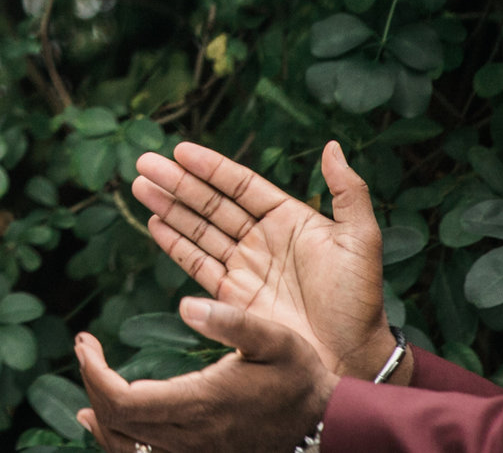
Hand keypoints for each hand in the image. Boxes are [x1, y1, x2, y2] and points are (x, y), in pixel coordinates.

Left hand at [75, 299, 335, 452]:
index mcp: (200, 404)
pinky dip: (117, 442)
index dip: (92, 373)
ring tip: (89, 382)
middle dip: (91, 382)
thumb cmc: (299, 377)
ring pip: (125, 448)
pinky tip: (105, 424)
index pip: (120, 401)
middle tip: (86, 349)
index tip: (85, 342)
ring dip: (100, 418)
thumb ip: (229, 319)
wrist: (326, 426)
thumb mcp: (274, 338)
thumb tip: (184, 303)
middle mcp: (191, 438)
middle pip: (116, 423)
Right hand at [132, 140, 397, 381]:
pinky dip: (174, 244)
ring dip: (169, 207)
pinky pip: (197, 264)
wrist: (349, 358)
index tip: (180, 151)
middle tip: (144, 162)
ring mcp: (244, 268)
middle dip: (177, 182)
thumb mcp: (361, 240)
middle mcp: (261, 239)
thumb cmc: (359, 299)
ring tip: (140, 186)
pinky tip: (154, 223)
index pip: (240, 185)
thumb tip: (332, 145)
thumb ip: (349, 191)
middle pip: (211, 203)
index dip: (210, 167)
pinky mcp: (232, 298)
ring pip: (198, 229)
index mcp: (289, 219)